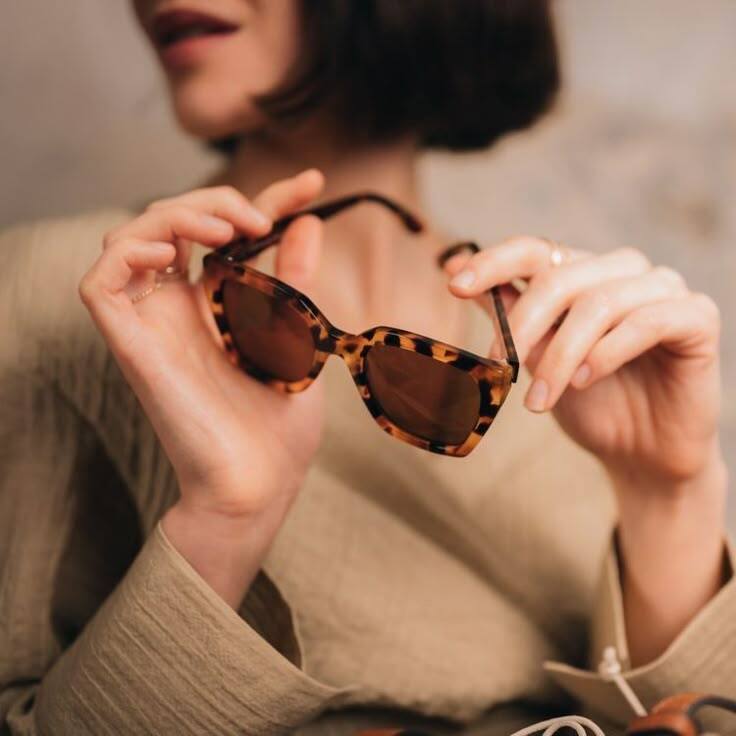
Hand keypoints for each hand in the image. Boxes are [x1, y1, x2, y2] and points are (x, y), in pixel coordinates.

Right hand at [79, 170, 325, 604]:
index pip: (231, 233)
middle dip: (219, 200)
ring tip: (229, 229)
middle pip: (176, 223)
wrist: (260, 481)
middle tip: (262, 215)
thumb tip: (309, 222)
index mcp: (218, 305)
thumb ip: (296, 277)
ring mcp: (153, 323)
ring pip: (132, 238)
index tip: (317, 183)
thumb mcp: (298, 335)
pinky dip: (130, 250)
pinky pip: (101, 282)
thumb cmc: (279, 422)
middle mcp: (179, 307)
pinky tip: (177, 252)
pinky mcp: (131, 344)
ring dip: (176, 215)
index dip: (270, 198)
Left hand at [445, 238, 723, 493]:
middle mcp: (623, 273)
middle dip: (522, 325)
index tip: (454, 284)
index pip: (535, 250)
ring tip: (539, 400)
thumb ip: (507, 316)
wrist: (640, 455)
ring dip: (561, 356)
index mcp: (583, 276)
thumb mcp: (535, 360)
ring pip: (599, 303)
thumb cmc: (588, 405)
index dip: (493, 261)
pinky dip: (607, 352)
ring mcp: (663, 290)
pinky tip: (585, 381)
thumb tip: (453, 272)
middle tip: (499, 368)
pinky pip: (647, 321)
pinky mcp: (697, 318)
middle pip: (562, 278)